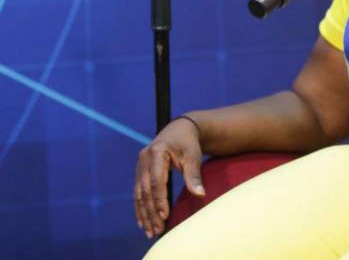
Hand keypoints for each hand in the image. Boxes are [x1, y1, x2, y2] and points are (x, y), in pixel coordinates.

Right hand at [134, 116, 204, 238]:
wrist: (180, 129)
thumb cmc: (189, 143)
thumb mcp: (193, 156)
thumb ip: (193, 175)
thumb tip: (200, 194)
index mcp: (156, 152)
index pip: (156, 182)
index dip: (159, 200)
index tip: (164, 216)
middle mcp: (144, 158)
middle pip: (145, 191)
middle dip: (150, 212)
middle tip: (156, 230)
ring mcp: (140, 164)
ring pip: (139, 194)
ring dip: (144, 213)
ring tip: (150, 230)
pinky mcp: (139, 170)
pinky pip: (138, 192)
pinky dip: (140, 207)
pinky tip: (143, 221)